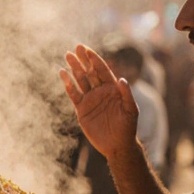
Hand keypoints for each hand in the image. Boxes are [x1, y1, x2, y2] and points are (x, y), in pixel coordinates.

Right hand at [60, 45, 138, 159]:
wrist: (117, 145)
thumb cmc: (127, 128)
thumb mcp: (130, 110)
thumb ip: (126, 94)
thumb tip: (121, 79)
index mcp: (112, 88)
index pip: (102, 70)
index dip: (95, 60)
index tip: (87, 50)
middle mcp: (100, 91)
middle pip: (90, 72)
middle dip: (83, 60)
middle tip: (76, 47)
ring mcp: (90, 100)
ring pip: (81, 80)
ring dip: (74, 68)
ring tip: (68, 55)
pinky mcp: (82, 109)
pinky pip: (74, 95)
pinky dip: (68, 85)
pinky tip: (63, 74)